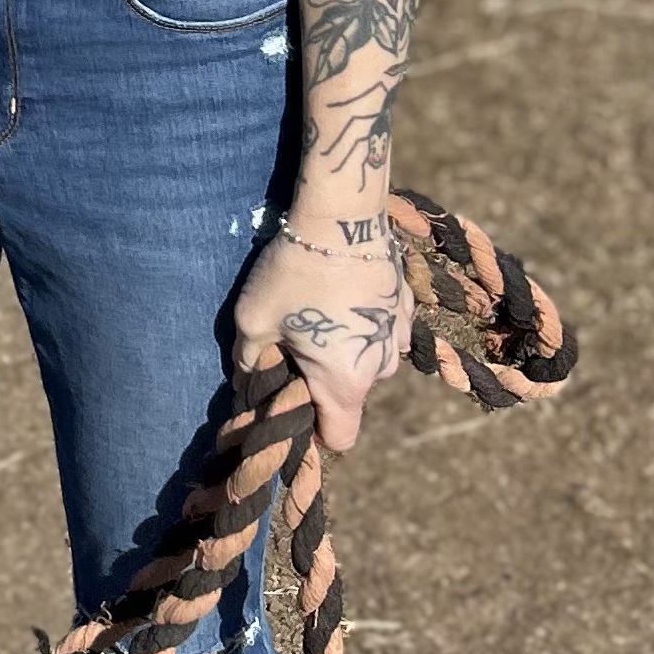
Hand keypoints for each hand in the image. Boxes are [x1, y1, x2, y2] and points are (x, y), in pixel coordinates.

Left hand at [231, 224, 411, 452]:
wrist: (343, 216)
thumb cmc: (295, 272)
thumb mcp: (253, 318)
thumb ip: (248, 361)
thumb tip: (247, 379)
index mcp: (347, 383)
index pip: (338, 437)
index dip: (312, 429)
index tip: (290, 402)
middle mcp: (381, 367)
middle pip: (350, 393)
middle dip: (322, 377)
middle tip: (293, 339)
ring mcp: (399, 335)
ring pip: (367, 358)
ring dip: (344, 345)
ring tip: (315, 307)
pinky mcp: (405, 304)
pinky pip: (379, 327)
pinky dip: (360, 318)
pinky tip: (338, 288)